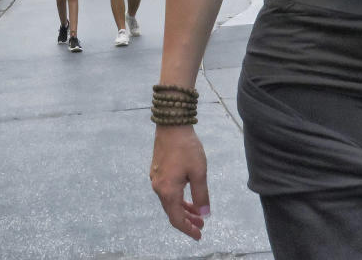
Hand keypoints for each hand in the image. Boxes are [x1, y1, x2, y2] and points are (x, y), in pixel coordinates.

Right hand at [151, 125, 209, 239]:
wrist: (172, 125)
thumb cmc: (187, 148)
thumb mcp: (199, 172)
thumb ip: (201, 194)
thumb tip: (204, 213)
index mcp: (168, 191)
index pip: (177, 218)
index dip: (188, 229)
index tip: (199, 235)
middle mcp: (158, 188)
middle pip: (172, 211)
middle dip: (187, 220)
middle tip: (202, 225)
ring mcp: (156, 179)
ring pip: (170, 201)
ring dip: (183, 209)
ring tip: (198, 212)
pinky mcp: (157, 171)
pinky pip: (167, 192)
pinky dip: (178, 198)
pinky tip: (188, 196)